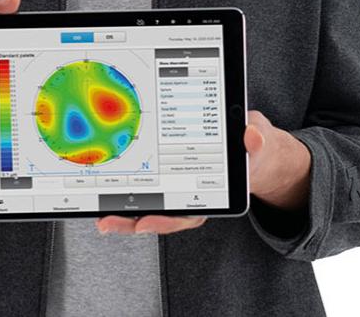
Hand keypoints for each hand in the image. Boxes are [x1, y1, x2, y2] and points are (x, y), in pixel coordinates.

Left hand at [97, 109, 311, 234]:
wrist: (249, 142)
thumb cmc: (250, 146)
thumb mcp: (258, 142)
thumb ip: (256, 142)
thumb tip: (252, 137)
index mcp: (214, 193)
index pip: (189, 213)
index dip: (167, 221)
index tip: (146, 223)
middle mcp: (193, 194)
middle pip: (162, 214)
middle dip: (134, 222)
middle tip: (109, 222)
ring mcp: (177, 186)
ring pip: (149, 205)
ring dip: (124, 212)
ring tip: (101, 216)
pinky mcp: (165, 175)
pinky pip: (144, 188)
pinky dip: (124, 193)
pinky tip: (104, 191)